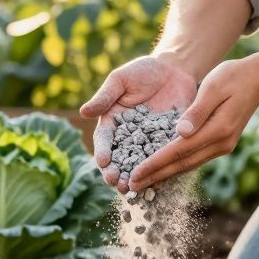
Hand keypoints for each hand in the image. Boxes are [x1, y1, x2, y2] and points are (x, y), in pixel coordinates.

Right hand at [79, 54, 197, 190]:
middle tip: (116, 183)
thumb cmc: (143, 71)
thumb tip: (84, 112)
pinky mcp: (169, 143)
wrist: (175, 70)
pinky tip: (159, 181)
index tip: (103, 162)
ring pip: (140, 164)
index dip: (102, 152)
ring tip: (133, 188)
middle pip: (120, 158)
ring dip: (136, 177)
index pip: (104, 140)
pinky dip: (160, 171)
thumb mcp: (121, 80)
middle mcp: (129, 136)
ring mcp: (149, 142)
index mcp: (113, 122)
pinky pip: (163, 159)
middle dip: (117, 172)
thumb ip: (105, 97)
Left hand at [128, 57, 258, 191]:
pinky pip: (195, 158)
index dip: (155, 163)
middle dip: (156, 176)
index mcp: (217, 130)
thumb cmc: (234, 76)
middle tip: (132, 187)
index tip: (135, 174)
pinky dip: (177, 166)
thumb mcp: (213, 87)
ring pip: (189, 165)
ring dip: (165, 175)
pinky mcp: (222, 144)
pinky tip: (164, 170)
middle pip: (182, 164)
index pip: (178, 151)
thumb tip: (180, 133)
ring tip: (144, 182)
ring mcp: (223, 146)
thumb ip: (197, 111)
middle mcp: (220, 144)